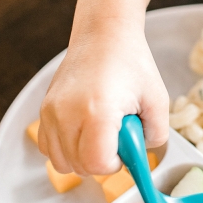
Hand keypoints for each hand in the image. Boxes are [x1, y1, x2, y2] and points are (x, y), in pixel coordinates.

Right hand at [38, 21, 168, 176]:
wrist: (104, 35)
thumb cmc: (132, 62)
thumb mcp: (158, 98)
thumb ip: (157, 133)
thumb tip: (142, 155)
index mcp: (98, 111)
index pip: (97, 163)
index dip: (115, 163)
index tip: (126, 146)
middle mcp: (67, 113)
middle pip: (79, 167)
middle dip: (102, 159)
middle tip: (118, 133)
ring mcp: (51, 112)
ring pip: (61, 161)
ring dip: (83, 156)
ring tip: (103, 129)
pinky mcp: (44, 109)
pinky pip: (48, 147)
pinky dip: (67, 147)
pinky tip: (86, 128)